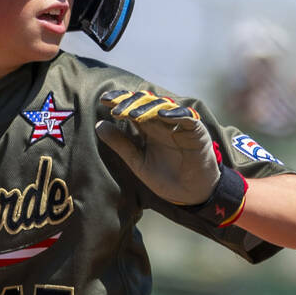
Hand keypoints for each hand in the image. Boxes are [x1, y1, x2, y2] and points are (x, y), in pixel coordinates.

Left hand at [96, 88, 218, 205]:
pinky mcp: (196, 131)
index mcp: (148, 128)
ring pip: (164, 107)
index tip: (104, 100)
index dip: (120, 100)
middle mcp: (163, 122)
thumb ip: (120, 144)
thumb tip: (99, 125)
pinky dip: (175, 114)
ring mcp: (179, 125)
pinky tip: (162, 114)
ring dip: (148, 108)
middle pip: (146, 103)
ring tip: (132, 113)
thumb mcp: (138, 162)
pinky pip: (187, 118)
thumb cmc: (165, 178)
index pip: (133, 107)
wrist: (189, 195)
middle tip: (115, 108)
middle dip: (130, 103)